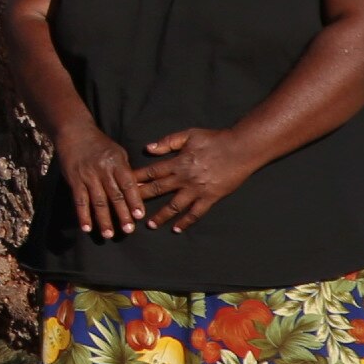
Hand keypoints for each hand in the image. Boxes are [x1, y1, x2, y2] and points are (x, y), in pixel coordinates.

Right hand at [58, 122, 149, 240]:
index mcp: (117, 163)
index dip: (134, 201)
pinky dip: (83, 215)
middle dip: (122, 214)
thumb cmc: (100, 144)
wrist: (74, 133)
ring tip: (109, 235)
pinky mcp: (74, 180)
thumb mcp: (118, 153)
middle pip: (114, 196)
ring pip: (97, 201)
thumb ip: (126, 172)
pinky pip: (79, 201)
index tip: (140, 216)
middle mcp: (103, 170)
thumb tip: (138, 190)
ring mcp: (88, 176)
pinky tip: (87, 227)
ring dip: (103, 220)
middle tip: (128, 230)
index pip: (128, 185)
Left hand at [135, 127, 260, 232]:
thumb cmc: (215, 139)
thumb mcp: (189, 134)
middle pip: (157, 190)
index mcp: (177, 162)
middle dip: (141, 199)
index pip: (151, 172)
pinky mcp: (210, 197)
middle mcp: (184, 178)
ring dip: (161, 216)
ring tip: (150, 224)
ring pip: (174, 206)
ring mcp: (197, 189)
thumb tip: (149, 148)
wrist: (241, 149)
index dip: (136, 179)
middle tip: (127, 209)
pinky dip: (186, 222)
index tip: (122, 186)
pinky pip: (196, 213)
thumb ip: (168, 142)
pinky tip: (177, 229)